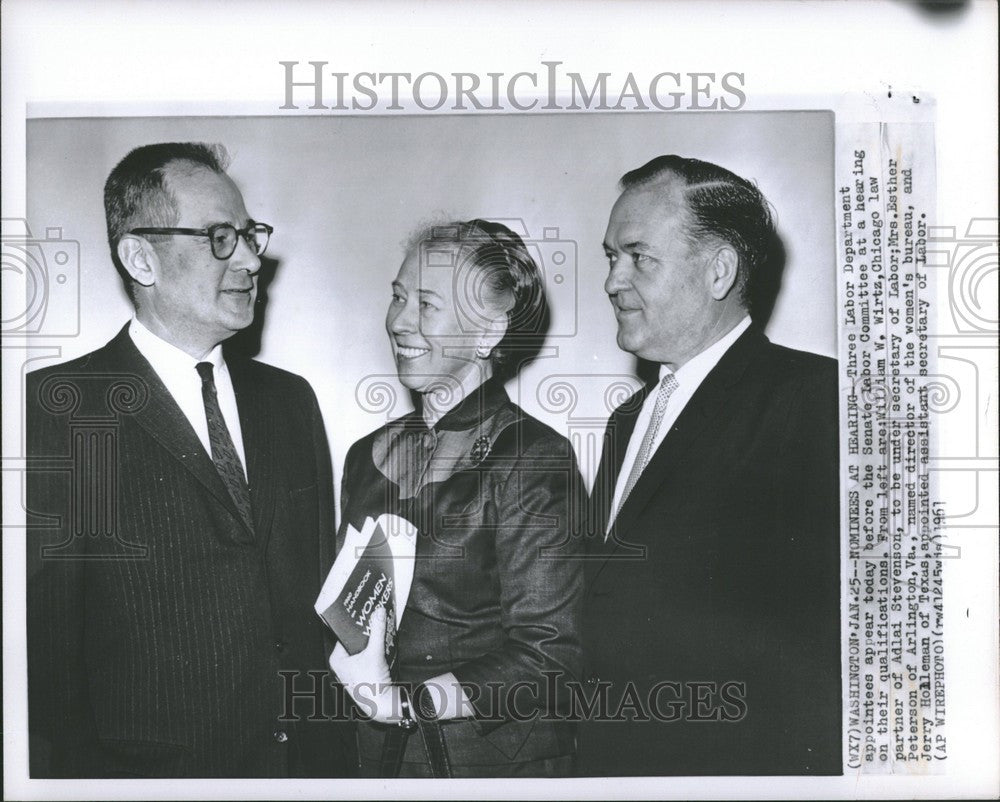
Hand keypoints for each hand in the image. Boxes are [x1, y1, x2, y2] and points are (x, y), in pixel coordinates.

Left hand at [329, 606, 399, 722]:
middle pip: (354, 642)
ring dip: (370, 641)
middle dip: (364, 632)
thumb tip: (379, 612)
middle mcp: (341, 665)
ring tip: (378, 628)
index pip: (344, 635)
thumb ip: (377, 630)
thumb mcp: (375, 652)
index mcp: (337, 659)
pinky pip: (366, 657)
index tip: (362, 612)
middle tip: (372, 617)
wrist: (382, 705)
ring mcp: (351, 671)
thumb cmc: (371, 683)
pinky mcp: (361, 675)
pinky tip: (382, 643)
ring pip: (361, 650)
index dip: (354, 624)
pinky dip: (373, 651)